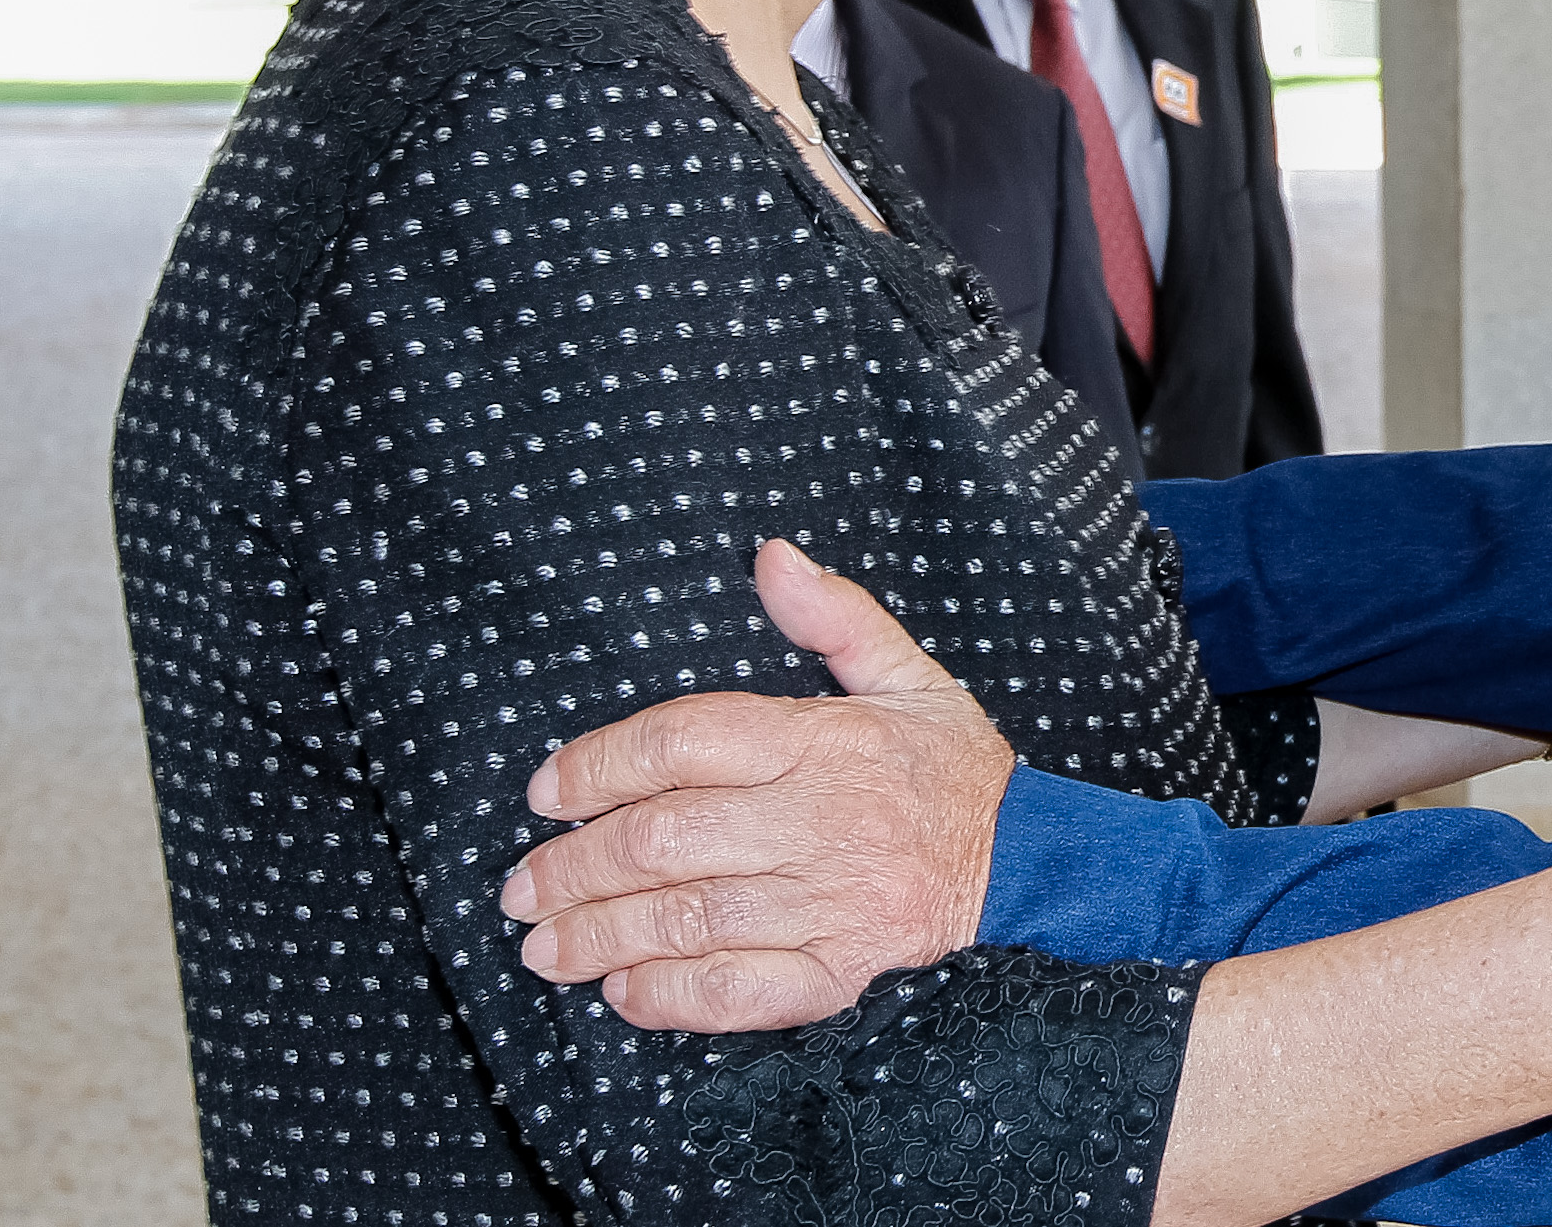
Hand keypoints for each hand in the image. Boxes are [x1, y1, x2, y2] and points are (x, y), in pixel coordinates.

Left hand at [497, 537, 1013, 1031]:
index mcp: (824, 740)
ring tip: (545, 945)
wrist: (1029, 857)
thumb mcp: (906, 673)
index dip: (600, 764)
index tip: (546, 791)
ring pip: (692, 920)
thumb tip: (770, 555)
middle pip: (669, 840)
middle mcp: (822, 819)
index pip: (686, 742)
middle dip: (578, 865)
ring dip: (603, 935)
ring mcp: (832, 900)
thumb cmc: (949, 765)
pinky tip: (625, 991)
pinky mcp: (842, 968)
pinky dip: (675, 997)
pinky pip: (743, 990)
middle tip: (522, 884)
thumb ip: (833, 616)